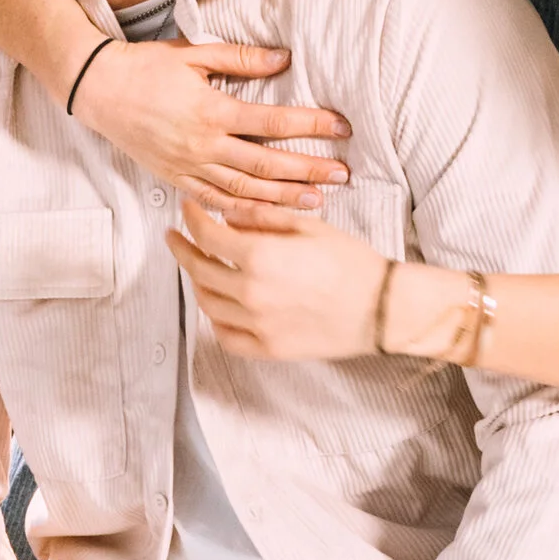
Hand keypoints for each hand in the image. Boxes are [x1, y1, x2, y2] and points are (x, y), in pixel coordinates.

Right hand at [74, 38, 349, 211]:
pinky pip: (216, 203)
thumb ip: (240, 59)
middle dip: (308, 170)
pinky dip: (244, 213)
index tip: (340, 127)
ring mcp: (189, 167)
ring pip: (245, 191)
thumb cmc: (145, 68)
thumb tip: (283, 58)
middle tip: (343, 174)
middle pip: (266, 165)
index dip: (311, 125)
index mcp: (211, 111)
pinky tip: (268, 216)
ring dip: (283, 199)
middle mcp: (203, 146)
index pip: (273, 123)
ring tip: (317, 202)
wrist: (98, 90)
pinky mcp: (176, 180)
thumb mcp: (194, 54)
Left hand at [167, 198, 387, 362]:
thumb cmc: (351, 262)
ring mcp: (257, 325)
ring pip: (208, 304)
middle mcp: (251, 293)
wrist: (382, 307)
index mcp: (260, 257)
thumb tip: (227, 216)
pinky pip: (227, 336)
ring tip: (198, 268)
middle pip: (199, 270)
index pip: (207, 236)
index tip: (187, 210)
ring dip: (197, 282)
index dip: (192, 219)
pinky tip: (218, 306)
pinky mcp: (268, 349)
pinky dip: (216, 320)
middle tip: (175, 238)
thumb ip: (261, 219)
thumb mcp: (308, 226)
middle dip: (182, 250)